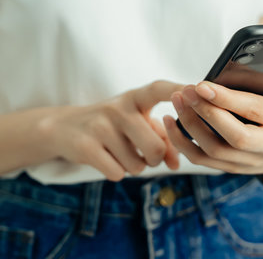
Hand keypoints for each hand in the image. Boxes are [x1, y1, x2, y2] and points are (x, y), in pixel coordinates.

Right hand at [36, 81, 182, 180]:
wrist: (64, 128)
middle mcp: (119, 107)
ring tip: (123, 153)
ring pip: (137, 165)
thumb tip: (177, 164)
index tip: (198, 89)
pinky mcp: (86, 146)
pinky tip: (108, 159)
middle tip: (147, 156)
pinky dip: (117, 173)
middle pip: (156, 147)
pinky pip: (118, 173)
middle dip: (156, 160)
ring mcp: (100, 126)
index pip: (160, 89)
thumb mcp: (136, 123)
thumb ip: (163, 139)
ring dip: (135, 167)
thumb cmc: (112, 126)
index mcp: (135, 97)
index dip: (180, 90)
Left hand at [163, 65, 262, 175]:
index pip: (254, 111)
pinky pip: (202, 161)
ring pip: (213, 150)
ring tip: (177, 100)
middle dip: (206, 113)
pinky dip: (183, 143)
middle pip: (232, 135)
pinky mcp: (231, 169)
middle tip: (186, 90)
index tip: (203, 84)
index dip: (228, 99)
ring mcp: (248, 162)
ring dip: (190, 125)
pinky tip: (171, 121)